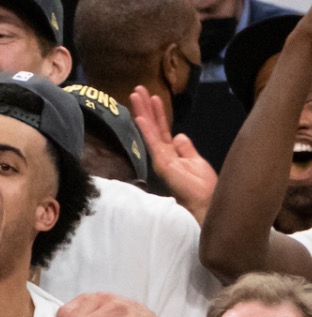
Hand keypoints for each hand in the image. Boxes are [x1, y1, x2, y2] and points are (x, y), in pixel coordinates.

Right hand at [129, 87, 214, 221]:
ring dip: (142, 112)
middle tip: (137, 89)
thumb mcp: (196, 160)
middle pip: (153, 127)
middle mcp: (163, 154)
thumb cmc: (203, 186)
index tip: (152, 96)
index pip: (162, 128)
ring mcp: (161, 159)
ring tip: (136, 94)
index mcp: (172, 152)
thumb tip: (178, 134)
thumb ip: (186, 148)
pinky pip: (153, 143)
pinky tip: (139, 118)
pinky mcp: (163, 164)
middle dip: (145, 107)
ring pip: (150, 131)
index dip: (158, 112)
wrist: (205, 202)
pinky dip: (146, 130)